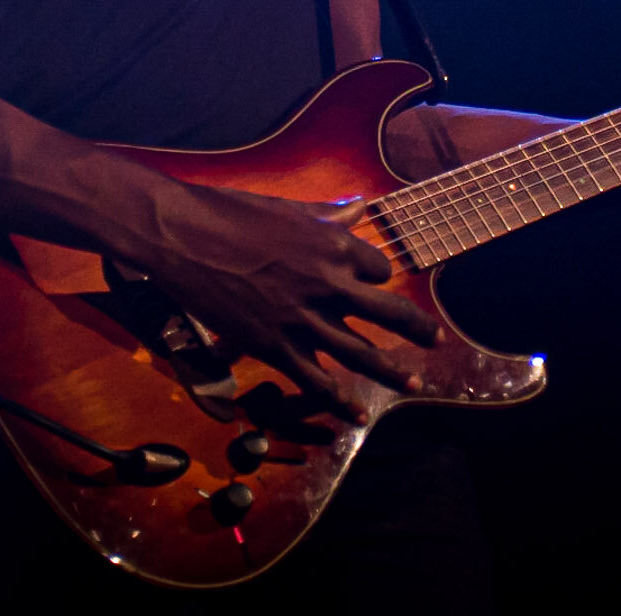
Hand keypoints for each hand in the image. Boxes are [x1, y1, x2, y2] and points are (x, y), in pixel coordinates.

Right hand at [135, 183, 441, 421]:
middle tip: (439, 341)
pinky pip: (315, 380)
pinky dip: (338, 401)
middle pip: (387, 311)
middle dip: (417, 329)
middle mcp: (326, 283)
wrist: (181, 236)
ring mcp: (301, 319)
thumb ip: (327, 213)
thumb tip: (359, 205)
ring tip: (416, 384)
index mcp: (332, 244)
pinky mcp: (273, 346)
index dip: (377, 274)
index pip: (377, 267)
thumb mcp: (286, 208)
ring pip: (360, 353)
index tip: (373, 280)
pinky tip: (355, 415)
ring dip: (392, 372)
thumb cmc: (230, 212)